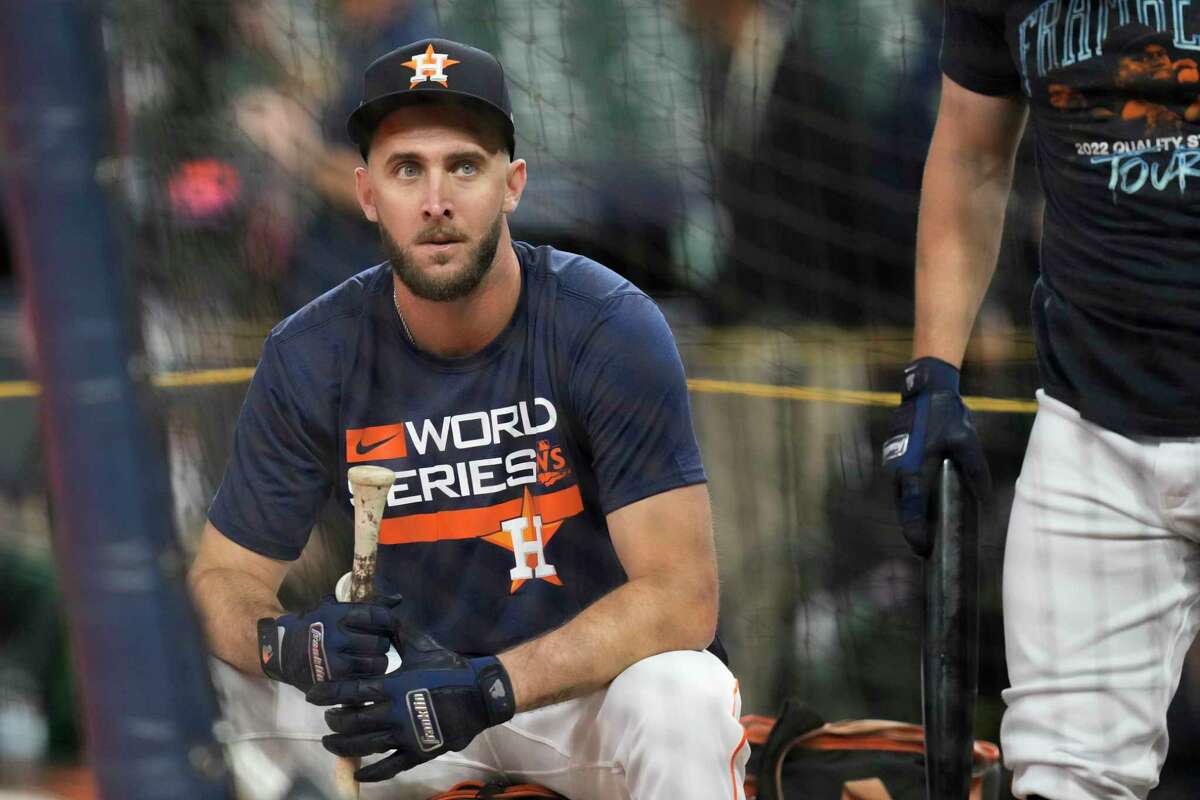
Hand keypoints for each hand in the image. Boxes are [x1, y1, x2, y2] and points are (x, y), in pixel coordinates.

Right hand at [257, 595, 396, 691]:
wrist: (282, 651)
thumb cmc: (315, 627)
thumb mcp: (335, 609)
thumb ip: (367, 605)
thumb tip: (399, 598)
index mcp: (337, 616)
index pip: (377, 615)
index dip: (390, 620)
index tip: (391, 624)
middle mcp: (336, 638)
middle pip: (380, 642)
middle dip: (383, 643)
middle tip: (377, 644)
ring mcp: (335, 662)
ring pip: (378, 664)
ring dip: (379, 661)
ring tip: (370, 659)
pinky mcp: (334, 683)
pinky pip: (366, 681)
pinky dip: (369, 677)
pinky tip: (363, 672)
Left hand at [306, 625, 514, 781]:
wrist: (480, 693)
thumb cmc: (448, 666)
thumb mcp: (419, 644)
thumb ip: (394, 629)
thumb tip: (377, 609)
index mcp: (394, 685)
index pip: (351, 690)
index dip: (328, 693)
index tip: (312, 695)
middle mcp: (395, 712)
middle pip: (352, 721)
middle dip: (334, 721)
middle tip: (327, 719)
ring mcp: (406, 735)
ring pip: (364, 746)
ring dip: (343, 745)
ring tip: (331, 742)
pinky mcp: (418, 752)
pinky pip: (389, 767)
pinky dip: (371, 772)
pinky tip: (359, 772)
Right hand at [881, 357, 990, 556]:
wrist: (924, 390)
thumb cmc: (944, 415)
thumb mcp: (966, 442)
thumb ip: (975, 471)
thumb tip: (984, 498)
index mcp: (912, 470)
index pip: (912, 511)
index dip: (915, 533)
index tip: (922, 549)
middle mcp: (898, 470)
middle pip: (903, 508)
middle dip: (913, 528)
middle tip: (925, 547)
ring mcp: (893, 462)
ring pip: (902, 496)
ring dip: (911, 512)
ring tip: (925, 529)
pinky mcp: (894, 454)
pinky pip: (902, 483)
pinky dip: (910, 496)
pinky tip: (924, 501)